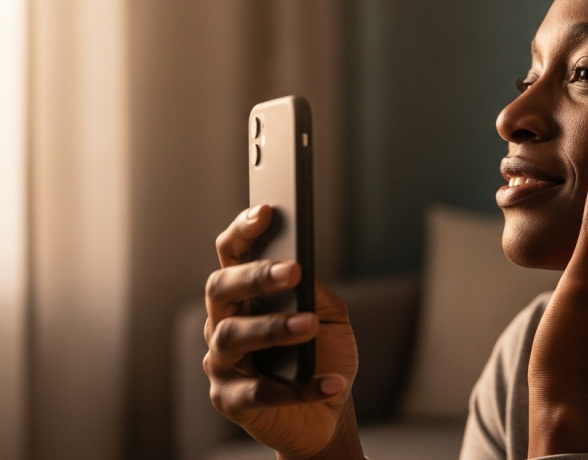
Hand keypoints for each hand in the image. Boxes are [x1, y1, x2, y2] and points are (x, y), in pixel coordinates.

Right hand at [204, 205, 362, 459]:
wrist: (326, 411)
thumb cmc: (323, 353)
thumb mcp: (329, 316)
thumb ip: (315, 291)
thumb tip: (303, 271)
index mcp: (244, 294)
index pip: (233, 253)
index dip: (243, 230)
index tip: (266, 211)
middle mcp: (223, 321)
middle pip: (221, 287)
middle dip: (255, 275)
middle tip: (293, 271)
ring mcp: (222, 363)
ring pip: (232, 336)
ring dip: (273, 328)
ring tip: (310, 326)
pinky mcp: (230, 401)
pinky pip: (259, 392)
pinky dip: (298, 388)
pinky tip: (331, 382)